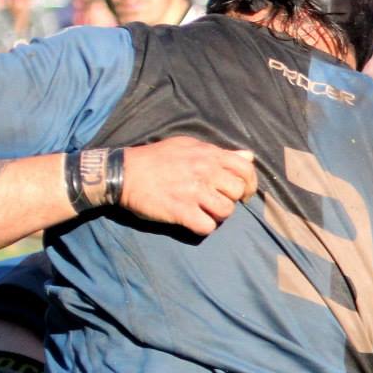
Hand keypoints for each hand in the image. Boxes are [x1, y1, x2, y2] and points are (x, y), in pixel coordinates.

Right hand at [120, 138, 256, 235]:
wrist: (123, 173)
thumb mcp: (187, 146)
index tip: (242, 192)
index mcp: (208, 154)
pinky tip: (192, 219)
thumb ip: (219, 152)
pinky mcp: (181, 210)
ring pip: (226, 212)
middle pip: (237, 193)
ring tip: (202, 210)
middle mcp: (204, 171)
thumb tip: (248, 156)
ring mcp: (193, 191)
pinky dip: (202, 226)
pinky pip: (207, 226)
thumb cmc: (156, 158)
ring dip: (216, 215)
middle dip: (230, 200)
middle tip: (215, 201)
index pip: (246, 169)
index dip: (249, 183)